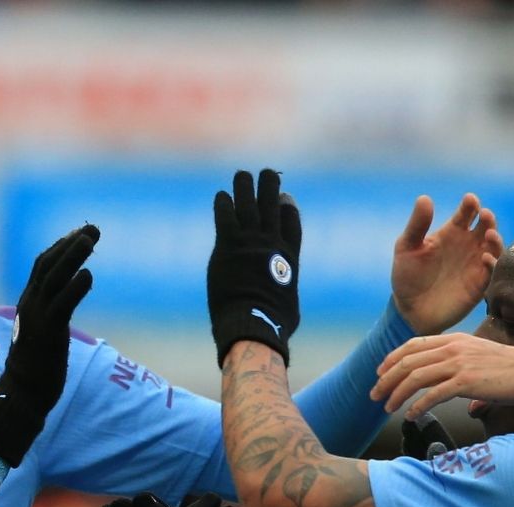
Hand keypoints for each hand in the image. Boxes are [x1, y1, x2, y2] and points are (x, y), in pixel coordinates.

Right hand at [0, 224, 99, 466]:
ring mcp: (37, 318)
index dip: (61, 247)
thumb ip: (51, 314)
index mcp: (29, 303)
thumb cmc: (35, 366)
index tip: (79, 234)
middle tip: (93, 227)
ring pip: (55, 278)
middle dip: (71, 243)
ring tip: (91, 239)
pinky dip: (74, 288)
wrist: (22, 394)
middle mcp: (30, 305)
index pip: (43, 266)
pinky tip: (88, 275)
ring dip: (73, 256)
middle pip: (49, 264)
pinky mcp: (47, 333)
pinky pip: (61, 305)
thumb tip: (63, 305)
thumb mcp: (42, 332)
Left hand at [207, 168, 300, 364]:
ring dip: (246, 187)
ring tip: (243, 174)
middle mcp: (272, 243)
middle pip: (273, 206)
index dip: (289, 207)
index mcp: (289, 257)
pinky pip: (226, 216)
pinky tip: (222, 195)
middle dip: (270, 187)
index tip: (285, 196)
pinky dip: (224, 203)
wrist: (253, 323)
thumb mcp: (288, 303)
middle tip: (267, 174)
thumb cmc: (273, 324)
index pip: (292, 223)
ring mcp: (250, 242)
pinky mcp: (228, 245)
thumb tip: (282, 302)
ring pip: (249, 204)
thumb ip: (284, 292)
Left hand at [372, 333, 513, 420]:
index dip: (392, 359)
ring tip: (387, 407)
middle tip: (375, 394)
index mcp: (454, 339)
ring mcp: (459, 364)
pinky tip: (411, 416)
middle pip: (408, 361)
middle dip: (386, 379)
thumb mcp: (480, 359)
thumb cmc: (511, 370)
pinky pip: (432, 394)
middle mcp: (452, 348)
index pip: (413, 345)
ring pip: (415, 377)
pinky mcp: (466, 382)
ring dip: (396, 394)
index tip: (380, 373)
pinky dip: (417, 406)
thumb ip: (464, 373)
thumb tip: (466, 403)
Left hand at [391, 194, 505, 334]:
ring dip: (495, 239)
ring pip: (494, 246)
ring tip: (489, 235)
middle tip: (484, 215)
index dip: (470, 204)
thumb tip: (424, 198)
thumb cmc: (407, 276)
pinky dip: (493, 263)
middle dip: (488, 219)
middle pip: (485, 226)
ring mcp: (476, 264)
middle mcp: (468, 245)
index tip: (470, 200)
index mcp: (452, 232)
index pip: (467, 213)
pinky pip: (493, 271)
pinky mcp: (480, 284)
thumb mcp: (406, 248)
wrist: (410, 310)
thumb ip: (417, 225)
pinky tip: (485, 259)